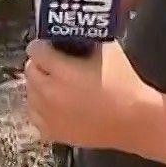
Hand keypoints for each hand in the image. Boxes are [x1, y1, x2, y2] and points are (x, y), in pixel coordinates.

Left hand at [23, 41, 161, 151]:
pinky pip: (35, 116)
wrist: (135, 121)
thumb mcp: (108, 50)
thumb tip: (72, 33)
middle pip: (29, 71)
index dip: (44, 45)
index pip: (35, 50)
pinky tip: (56, 105)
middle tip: (55, 64)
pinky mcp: (54, 134)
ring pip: (30, 93)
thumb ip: (85, 39)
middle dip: (41, 64)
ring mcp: (50, 117)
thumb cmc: (125, 85)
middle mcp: (50, 95)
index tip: (51, 46)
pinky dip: (42, 108)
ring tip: (57, 85)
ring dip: (40, 86)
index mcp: (62, 72)